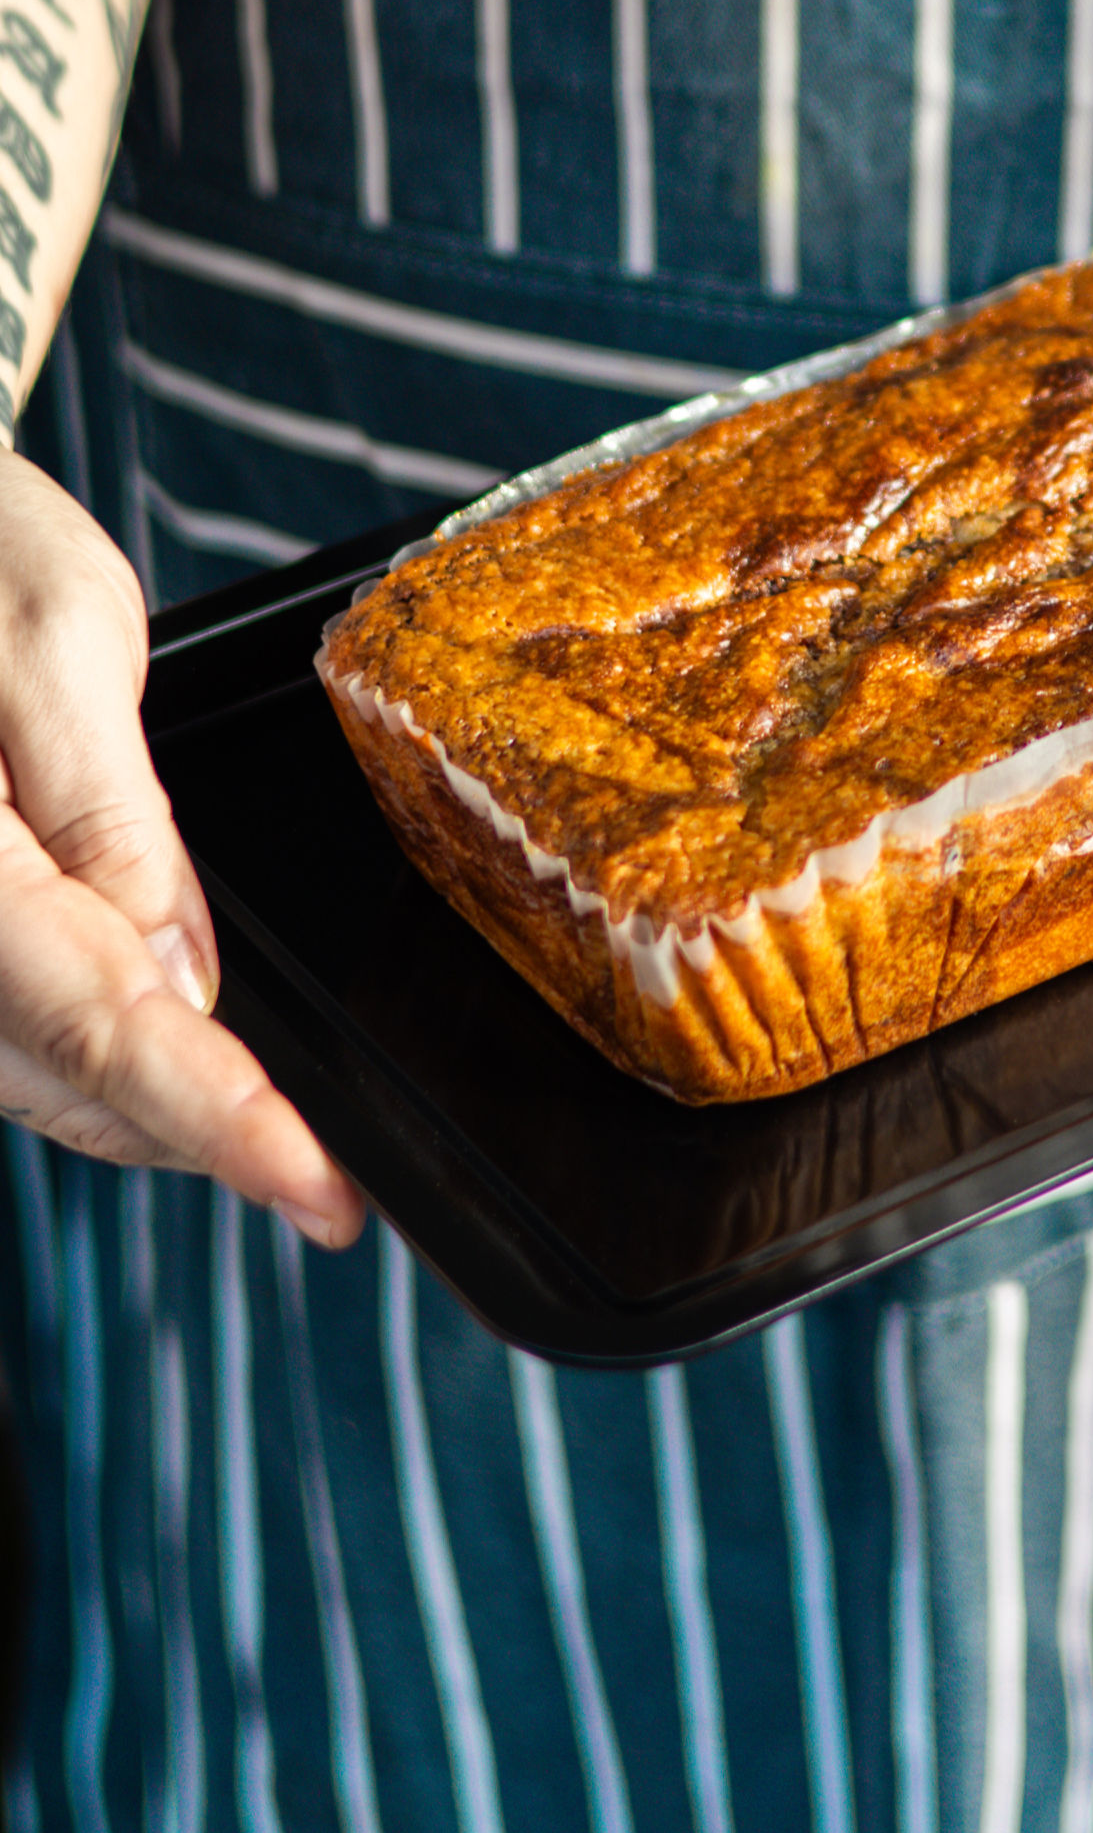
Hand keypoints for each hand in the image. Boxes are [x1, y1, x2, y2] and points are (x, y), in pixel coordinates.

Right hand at [0, 452, 363, 1243]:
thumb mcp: (61, 640)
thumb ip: (115, 818)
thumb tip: (181, 975)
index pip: (99, 1023)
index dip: (219, 1122)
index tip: (319, 1192)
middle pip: (60, 1081)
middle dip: (197, 1133)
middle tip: (321, 1174)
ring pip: (31, 1075)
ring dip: (147, 1107)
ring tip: (267, 1127)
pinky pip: (10, 1027)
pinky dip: (94, 1053)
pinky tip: (174, 1039)